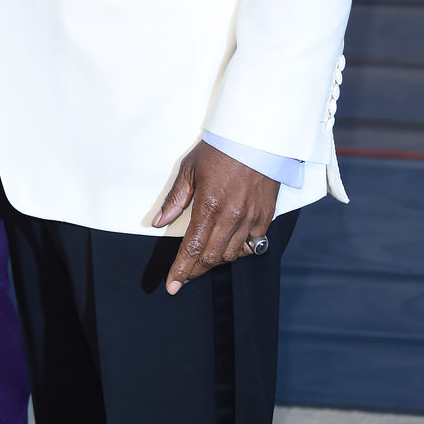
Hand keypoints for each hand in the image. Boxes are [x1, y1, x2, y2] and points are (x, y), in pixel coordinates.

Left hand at [152, 140, 279, 293]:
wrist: (256, 137)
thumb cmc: (220, 149)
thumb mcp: (190, 169)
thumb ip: (175, 199)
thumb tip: (159, 222)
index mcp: (209, 205)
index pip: (191, 248)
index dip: (180, 270)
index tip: (172, 285)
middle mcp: (231, 217)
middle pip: (210, 257)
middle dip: (194, 270)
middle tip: (183, 276)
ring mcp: (251, 219)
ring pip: (230, 255)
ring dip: (214, 261)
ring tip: (202, 260)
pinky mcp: (265, 217)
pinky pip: (252, 246)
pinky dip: (238, 251)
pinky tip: (228, 248)